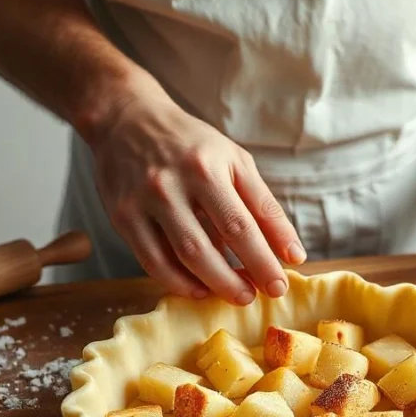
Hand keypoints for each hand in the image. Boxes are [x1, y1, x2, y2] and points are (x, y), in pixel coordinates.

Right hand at [89, 94, 305, 303]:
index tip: (280, 286)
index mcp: (206, 168)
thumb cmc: (192, 146)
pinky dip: (178, 282)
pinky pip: (151, 262)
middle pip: (207, 247)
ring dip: (210, 285)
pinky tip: (199, 289)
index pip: (241, 224)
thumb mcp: (235, 163)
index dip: (263, 260)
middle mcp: (172, 184)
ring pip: (179, 258)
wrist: (128, 119)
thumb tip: (293, 254)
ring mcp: (143, 202)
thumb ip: (264, 207)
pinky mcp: (122, 217)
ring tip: (233, 295)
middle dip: (236, 280)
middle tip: (254, 297)